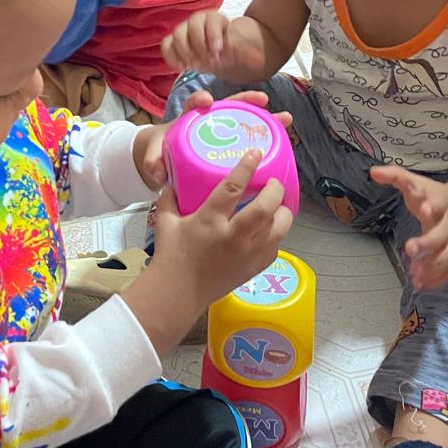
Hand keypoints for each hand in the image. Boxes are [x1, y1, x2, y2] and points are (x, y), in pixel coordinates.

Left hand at [133, 90, 292, 188]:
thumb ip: (153, 161)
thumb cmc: (161, 151)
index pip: (193, 104)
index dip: (199, 100)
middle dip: (246, 102)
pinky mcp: (231, 144)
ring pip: (245, 121)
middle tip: (263, 100)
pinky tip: (282, 142)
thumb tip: (156, 172)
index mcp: (188, 119)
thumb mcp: (155, 154)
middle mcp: (208, 120)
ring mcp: (222, 132)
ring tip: (285, 119)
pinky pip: (249, 139)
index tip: (206, 100)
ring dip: (265, 120)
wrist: (165, 159)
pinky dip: (265, 139)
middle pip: (228, 106)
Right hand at [149, 150, 294, 309]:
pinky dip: (277, 233)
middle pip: (266, 207)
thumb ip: (170, 198)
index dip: (247, 166)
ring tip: (277, 204)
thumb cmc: (171, 257)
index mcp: (211, 220)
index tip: (256, 152)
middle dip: (275, 190)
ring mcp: (248, 254)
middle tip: (273, 182)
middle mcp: (234, 236)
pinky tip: (270, 227)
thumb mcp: (165, 222)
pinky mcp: (255, 268)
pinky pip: (276, 246)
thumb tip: (174, 179)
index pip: (234, 187)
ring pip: (280, 227)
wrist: (178, 295)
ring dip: (282, 212)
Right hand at [162, 11, 265, 75]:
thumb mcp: (246, 48)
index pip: (211, 20)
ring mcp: (185, 31)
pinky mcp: (175, 44)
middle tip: (210, 62)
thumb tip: (248, 54)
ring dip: (186, 52)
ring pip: (177, 34)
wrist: (226, 53)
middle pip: (191, 25)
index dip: (213, 35)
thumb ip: (245, 50)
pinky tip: (183, 67)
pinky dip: (172, 56)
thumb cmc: (235, 48)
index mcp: (216, 19)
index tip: (219, 51)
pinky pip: (166, 46)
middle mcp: (198, 21)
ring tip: (197, 66)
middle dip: (200, 45)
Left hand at [370, 165, 447, 288]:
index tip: (424, 208)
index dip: (432, 205)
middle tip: (410, 248)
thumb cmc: (431, 195)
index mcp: (440, 202)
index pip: (438, 202)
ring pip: (447, 256)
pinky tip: (420, 284)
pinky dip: (436, 279)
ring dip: (432, 266)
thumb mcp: (415, 182)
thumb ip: (395, 176)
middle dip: (427, 243)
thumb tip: (373, 171)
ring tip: (414, 274)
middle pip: (442, 235)